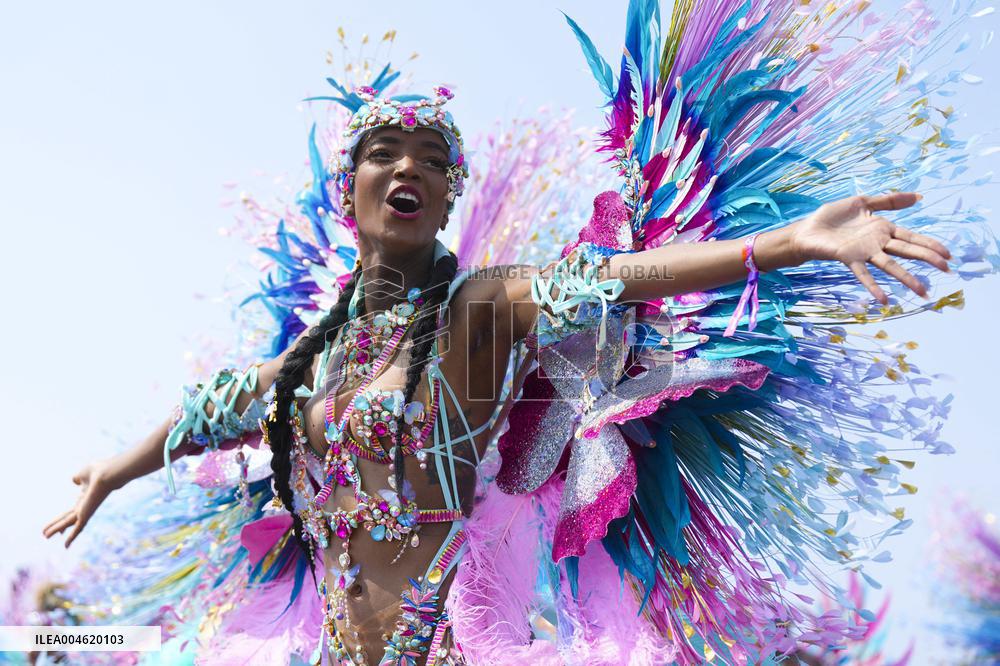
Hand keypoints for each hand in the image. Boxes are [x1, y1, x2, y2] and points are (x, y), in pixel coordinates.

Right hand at [42, 459, 121, 547]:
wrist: (106, 473)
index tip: (59, 527)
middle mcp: (85, 506)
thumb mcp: (83, 473)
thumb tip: (75, 480)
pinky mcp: (86, 515)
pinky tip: (66, 546)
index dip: (62, 518)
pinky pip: (77, 529)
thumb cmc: (98, 471)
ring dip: (56, 529)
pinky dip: (71, 537)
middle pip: (67, 519)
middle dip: (57, 526)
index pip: (71, 510)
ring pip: (68, 523)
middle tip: (46, 534)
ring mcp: (86, 511)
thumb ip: (77, 478)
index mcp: (85, 497)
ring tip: (45, 536)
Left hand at [789, 192, 950, 304]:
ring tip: (923, 291)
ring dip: (907, 278)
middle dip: (927, 259)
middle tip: (948, 270)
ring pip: (891, 266)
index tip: (948, 254)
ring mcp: (864, 252)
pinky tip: (884, 299)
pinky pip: (864, 274)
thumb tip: (919, 196)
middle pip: (907, 251)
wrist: (807, 229)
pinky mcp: (848, 259)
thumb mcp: (863, 202)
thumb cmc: (832, 217)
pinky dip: (874, 287)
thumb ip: (889, 200)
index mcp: (883, 229)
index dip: (930, 245)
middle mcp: (877, 243)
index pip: (912, 238)